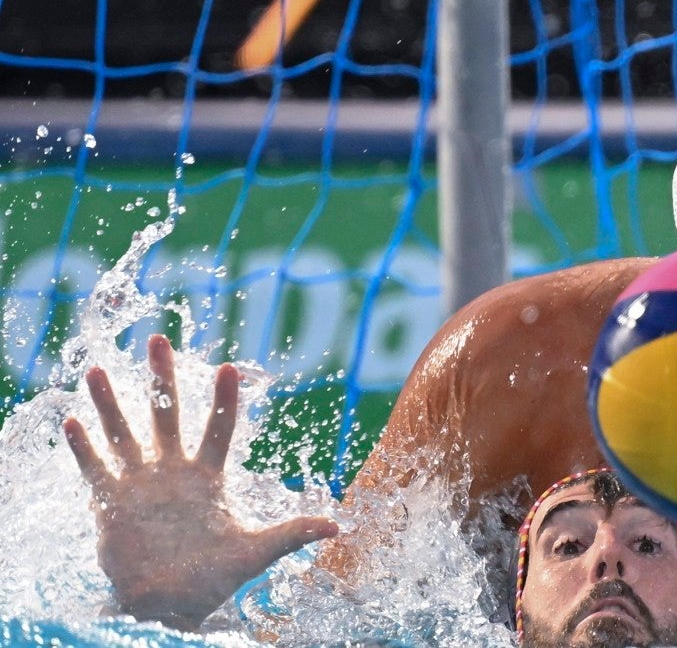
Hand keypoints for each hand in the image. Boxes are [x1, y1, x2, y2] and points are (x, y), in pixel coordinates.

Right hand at [63, 334, 338, 630]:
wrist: (170, 604)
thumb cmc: (213, 577)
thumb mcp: (255, 553)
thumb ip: (291, 534)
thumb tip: (337, 529)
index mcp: (208, 476)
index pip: (219, 428)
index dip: (224, 400)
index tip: (228, 367)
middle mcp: (173, 471)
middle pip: (166, 415)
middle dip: (161, 379)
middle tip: (157, 340)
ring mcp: (140, 483)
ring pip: (123, 434)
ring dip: (110, 404)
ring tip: (96, 370)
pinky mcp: (112, 503)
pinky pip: (95, 469)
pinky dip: (83, 448)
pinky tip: (72, 421)